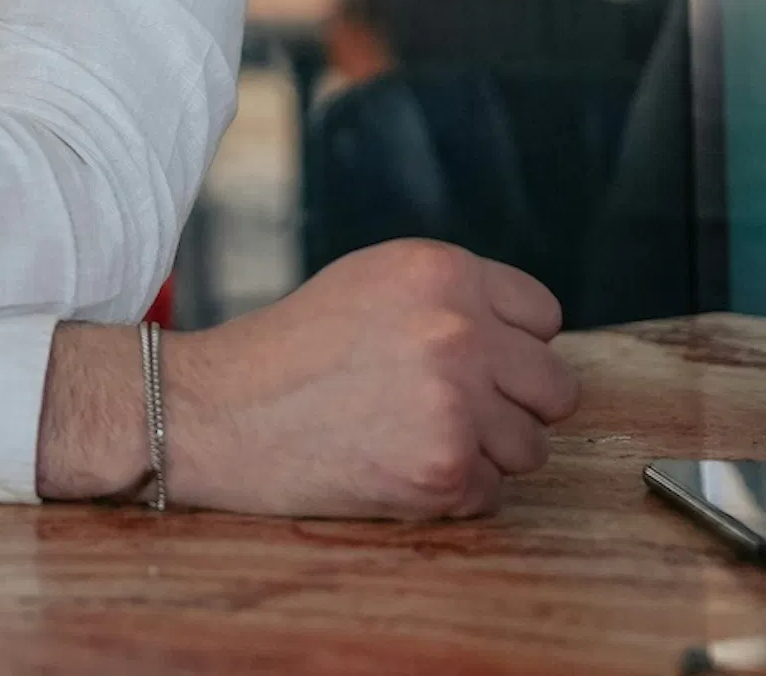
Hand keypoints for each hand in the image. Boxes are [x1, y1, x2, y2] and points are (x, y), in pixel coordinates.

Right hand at [42, 240, 578, 518]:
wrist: (212, 412)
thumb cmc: (286, 352)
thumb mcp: (370, 284)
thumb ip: (452, 300)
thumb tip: (528, 346)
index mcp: (441, 271)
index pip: (544, 318)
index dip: (507, 347)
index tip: (468, 364)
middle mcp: (458, 329)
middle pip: (554, 388)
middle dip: (509, 406)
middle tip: (443, 411)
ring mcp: (455, 402)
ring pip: (531, 447)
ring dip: (482, 454)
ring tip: (408, 439)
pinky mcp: (443, 469)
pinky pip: (492, 494)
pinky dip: (450, 494)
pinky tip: (393, 469)